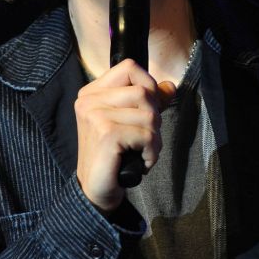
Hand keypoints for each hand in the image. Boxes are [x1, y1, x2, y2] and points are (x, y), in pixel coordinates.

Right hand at [74, 58, 176, 213]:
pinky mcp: (106, 134)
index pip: (130, 68)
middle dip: (154, 118)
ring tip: (140, 152)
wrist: (96, 190)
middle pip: (144, 91)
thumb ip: (148, 102)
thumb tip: (170, 86)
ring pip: (149, 115)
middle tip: (142, 139)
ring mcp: (95, 116)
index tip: (146, 111)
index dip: (148, 85)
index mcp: (92, 93)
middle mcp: (89, 100)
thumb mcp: (131, 122)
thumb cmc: (114, 156)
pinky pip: (147, 135)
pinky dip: (151, 152)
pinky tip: (140, 163)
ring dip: (154, 139)